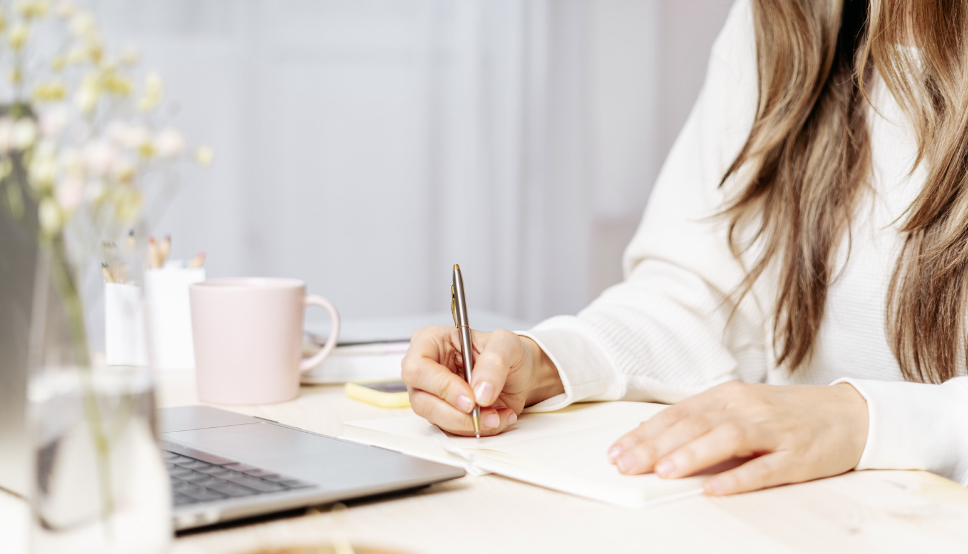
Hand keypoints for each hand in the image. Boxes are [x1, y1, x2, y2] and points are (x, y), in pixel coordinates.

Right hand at [401, 326, 563, 435]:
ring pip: (436, 420)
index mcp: (431, 342)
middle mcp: (426, 370)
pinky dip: (478, 429)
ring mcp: (433, 395)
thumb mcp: (507, 344)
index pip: (417, 367)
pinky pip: (453, 430)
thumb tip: (479, 390)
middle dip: (456, 412)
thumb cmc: (507, 352)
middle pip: (421, 400)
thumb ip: (494, 361)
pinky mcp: (445, 415)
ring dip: (470, 423)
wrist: (520, 374)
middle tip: (485, 411)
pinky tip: (498, 418)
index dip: (441, 386)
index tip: (470, 398)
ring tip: (497, 414)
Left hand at [607, 382, 868, 494]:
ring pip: (727, 439)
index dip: (645, 433)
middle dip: (656, 446)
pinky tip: (716, 489)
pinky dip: (740, 478)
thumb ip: (702, 424)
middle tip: (627, 464)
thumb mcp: (740, 410)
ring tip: (664, 471)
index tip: (616, 451)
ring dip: (693, 455)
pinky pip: (767, 468)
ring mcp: (774, 431)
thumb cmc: (785, 415)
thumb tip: (654, 443)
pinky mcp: (799, 455)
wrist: (851, 413)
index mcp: (728, 396)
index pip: (678, 414)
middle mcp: (747, 407)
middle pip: (695, 425)